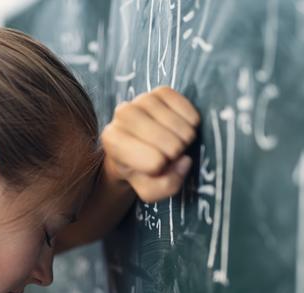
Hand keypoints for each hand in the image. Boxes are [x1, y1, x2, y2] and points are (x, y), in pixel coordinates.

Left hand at [100, 86, 199, 202]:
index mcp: (112, 140)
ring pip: (180, 127)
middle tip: (167, 154)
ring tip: (174, 142)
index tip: (153, 167)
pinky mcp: (161, 91)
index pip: (154, 162)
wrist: (140, 146)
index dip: (161, 169)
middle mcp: (122, 114)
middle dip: (175, 154)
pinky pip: (188, 109)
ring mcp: (142, 98)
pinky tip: (182, 128)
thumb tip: (184, 160)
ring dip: (185, 139)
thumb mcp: (149, 189)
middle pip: (170, 144)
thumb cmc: (142, 170)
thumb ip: (166, 185)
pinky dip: (191, 123)